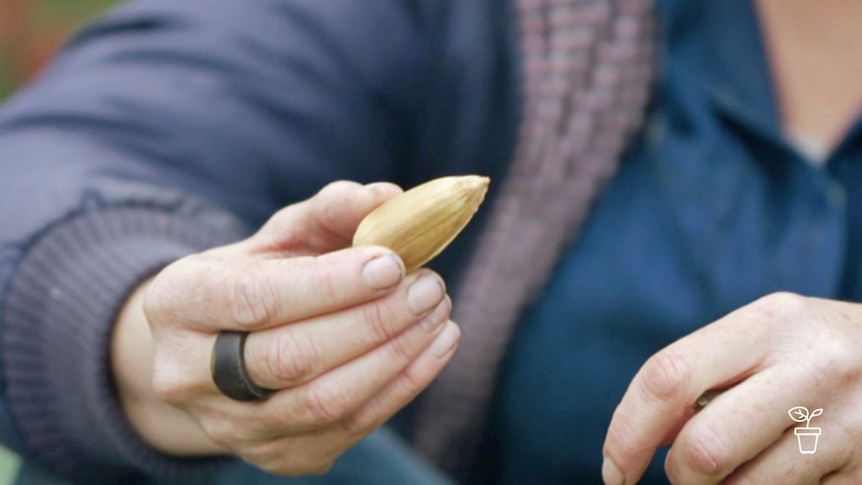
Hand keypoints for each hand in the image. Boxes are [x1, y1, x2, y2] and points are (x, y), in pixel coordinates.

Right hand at [111, 181, 459, 474]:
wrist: (220, 350)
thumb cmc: (258, 278)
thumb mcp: (283, 234)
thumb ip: (332, 211)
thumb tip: (391, 199)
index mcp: (179, 304)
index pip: (257, 300)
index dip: (331, 285)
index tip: (393, 263)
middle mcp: (189, 376)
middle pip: (293, 358)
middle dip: (373, 322)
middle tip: (428, 286)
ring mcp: (233, 427)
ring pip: (325, 403)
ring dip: (397, 357)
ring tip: (438, 312)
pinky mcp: (278, 456)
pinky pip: (350, 429)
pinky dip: (403, 386)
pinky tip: (434, 346)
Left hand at [602, 292, 861, 483]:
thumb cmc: (812, 353)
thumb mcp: (761, 341)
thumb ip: (699, 377)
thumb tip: (640, 440)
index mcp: (770, 324)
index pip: (667, 378)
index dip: (625, 432)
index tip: (614, 470)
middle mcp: (815, 369)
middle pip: (702, 449)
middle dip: (679, 475)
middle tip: (688, 474)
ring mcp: (850, 425)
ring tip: (742, 469)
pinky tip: (785, 476)